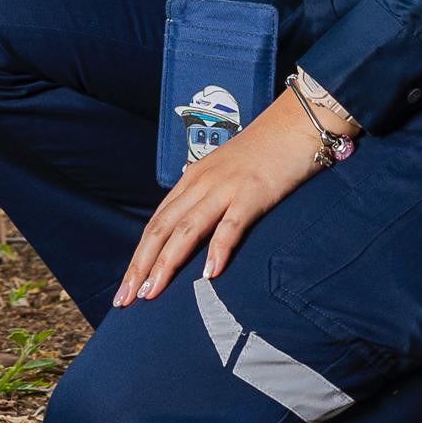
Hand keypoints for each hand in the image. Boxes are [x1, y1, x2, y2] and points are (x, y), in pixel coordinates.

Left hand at [113, 98, 336, 307]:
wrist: (295, 123)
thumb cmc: (263, 152)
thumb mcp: (224, 173)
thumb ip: (206, 197)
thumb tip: (189, 226)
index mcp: (191, 180)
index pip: (156, 224)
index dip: (139, 257)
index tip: (126, 286)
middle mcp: (201, 184)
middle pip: (162, 229)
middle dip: (141, 266)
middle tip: (125, 299)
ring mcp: (225, 188)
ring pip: (186, 229)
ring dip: (166, 263)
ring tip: (152, 292)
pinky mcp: (253, 193)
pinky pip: (231, 225)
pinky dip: (218, 249)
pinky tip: (209, 274)